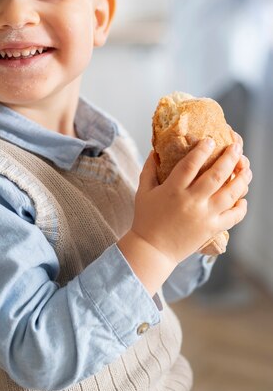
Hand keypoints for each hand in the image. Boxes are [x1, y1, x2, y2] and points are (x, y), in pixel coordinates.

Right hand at [132, 138, 250, 266]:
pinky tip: (242, 198)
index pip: (190, 165)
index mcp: (173, 190)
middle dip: (229, 158)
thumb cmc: (146, 219)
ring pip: (230, 194)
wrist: (152, 250)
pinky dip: (241, 207)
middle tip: (236, 146)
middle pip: (216, 176)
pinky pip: (233, 217)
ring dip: (241, 178)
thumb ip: (149, 169)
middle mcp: (191, 202)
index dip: (202, 150)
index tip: (211, 140)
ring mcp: (204, 216)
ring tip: (246, 167)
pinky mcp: (211, 230)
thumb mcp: (143, 191)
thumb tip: (154, 150)